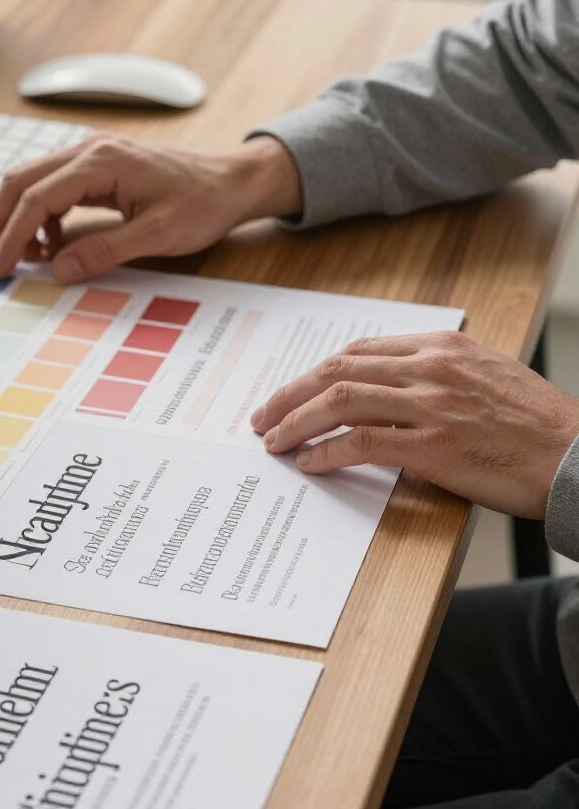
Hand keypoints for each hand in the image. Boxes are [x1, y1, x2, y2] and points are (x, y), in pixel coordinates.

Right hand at [0, 134, 301, 281]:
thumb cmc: (202, 203)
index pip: (35, 197)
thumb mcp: (156, 235)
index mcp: (101, 162)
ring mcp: (90, 154)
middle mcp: (89, 149)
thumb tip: (58, 270)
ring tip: (15, 260)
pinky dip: (39, 218)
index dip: (11, 235)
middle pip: (19, 181)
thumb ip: (103, 251)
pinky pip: (51, 188)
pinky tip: (48, 247)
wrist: (231, 182)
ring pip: (30, 182)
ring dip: (14, 220)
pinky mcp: (96, 167)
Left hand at [250, 331, 578, 518]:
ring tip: (273, 441)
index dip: (315, 373)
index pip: (358, 351)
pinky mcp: (433, 446)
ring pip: (340, 401)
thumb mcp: (480, 377)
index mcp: (440, 346)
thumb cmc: (531, 423)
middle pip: (337, 371)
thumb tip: (378, 392)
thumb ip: (430, 374)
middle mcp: (430, 367)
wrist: (577, 455)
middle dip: (290, 394)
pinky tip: (309, 463)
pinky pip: (361, 443)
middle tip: (262, 416)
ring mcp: (431, 404)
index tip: (291, 391)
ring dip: (296, 422)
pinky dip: (326, 452)